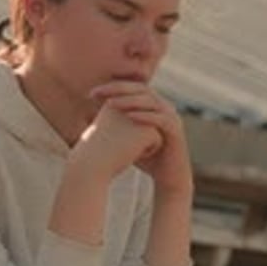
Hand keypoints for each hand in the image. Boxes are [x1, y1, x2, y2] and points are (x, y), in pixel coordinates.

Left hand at [88, 81, 193, 196]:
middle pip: (141, 89)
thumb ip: (115, 128)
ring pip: (151, 101)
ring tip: (111, 103)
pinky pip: (161, 119)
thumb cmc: (146, 158)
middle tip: (99, 93)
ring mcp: (172, 117)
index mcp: (152, 105)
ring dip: (130, 101)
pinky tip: (129, 116)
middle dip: (118, 89)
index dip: (112, 88)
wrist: (168, 177)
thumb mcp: (127, 140)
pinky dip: (145, 116)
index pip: (131, 88)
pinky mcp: (176, 130)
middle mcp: (163, 107)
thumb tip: (90, 121)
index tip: (91, 94)